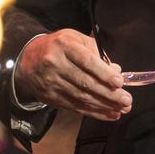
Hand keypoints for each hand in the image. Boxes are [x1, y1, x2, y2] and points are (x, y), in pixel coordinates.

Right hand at [15, 29, 131, 120]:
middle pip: (85, 82)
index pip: (85, 61)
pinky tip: (109, 114)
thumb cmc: (58, 47)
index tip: (119, 82)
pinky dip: (94, 112)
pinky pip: (75, 107)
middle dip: (108, 94)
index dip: (103, 73)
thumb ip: (96, 51)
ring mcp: (52, 83)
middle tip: (127, 100)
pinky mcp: (51, 97)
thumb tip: (116, 71)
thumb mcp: (75, 39)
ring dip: (104, 106)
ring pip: (81, 97)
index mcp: (64, 46)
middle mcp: (55, 64)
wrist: (27, 59)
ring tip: (122, 109)